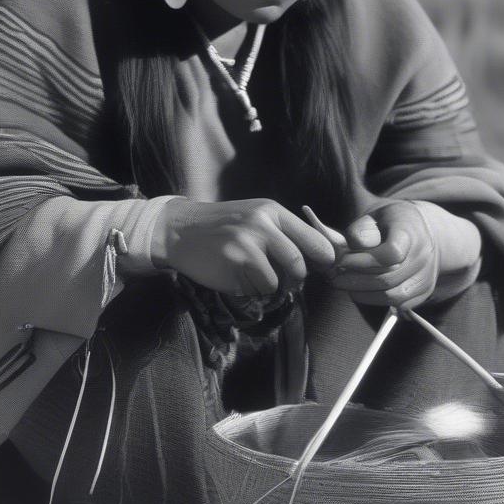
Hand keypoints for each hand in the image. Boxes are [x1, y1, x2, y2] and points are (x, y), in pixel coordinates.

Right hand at [152, 198, 335, 296]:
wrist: (180, 230)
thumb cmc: (223, 227)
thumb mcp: (256, 218)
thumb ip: (285, 233)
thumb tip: (322, 257)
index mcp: (273, 211)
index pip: (314, 239)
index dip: (323, 259)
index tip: (321, 269)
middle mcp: (262, 224)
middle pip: (299, 264)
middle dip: (296, 280)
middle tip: (286, 282)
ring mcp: (247, 243)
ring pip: (278, 281)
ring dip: (272, 288)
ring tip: (257, 278)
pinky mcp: (233, 263)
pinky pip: (257, 289)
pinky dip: (253, 291)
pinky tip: (240, 279)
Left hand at [330, 200, 438, 309]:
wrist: (420, 230)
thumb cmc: (390, 222)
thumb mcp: (374, 216)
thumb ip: (362, 230)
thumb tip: (355, 246)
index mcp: (411, 232)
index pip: (392, 254)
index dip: (363, 261)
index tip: (342, 260)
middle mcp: (423, 256)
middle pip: (388, 278)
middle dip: (355, 280)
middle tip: (334, 275)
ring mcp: (426, 276)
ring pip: (391, 296)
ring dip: (362, 293)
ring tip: (343, 283)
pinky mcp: (423, 291)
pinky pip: (398, 304)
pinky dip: (374, 300)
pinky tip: (359, 290)